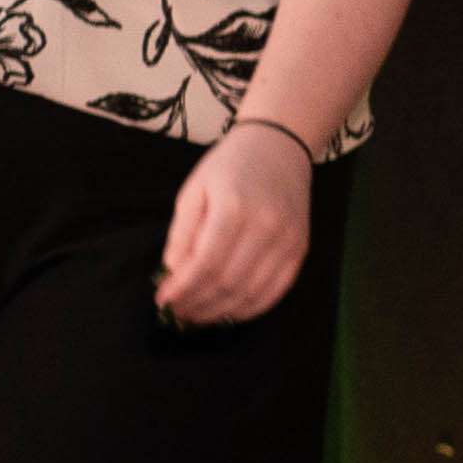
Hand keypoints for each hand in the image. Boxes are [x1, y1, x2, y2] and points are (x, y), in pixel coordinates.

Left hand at [157, 123, 315, 324]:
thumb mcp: (194, 192)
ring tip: (198, 315)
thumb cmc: (229, 167)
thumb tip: (174, 274)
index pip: (204, 265)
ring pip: (252, 293)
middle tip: (177, 313)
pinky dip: (251, 308)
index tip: (163, 300)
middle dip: (197, 304)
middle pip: (227, 283)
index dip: (181, 289)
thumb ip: (182, 234)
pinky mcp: (300, 248)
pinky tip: (229, 311)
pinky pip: (277, 290)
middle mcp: (266, 227)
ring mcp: (288, 240)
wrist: (280, 147)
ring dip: (221, 312)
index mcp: (234, 209)